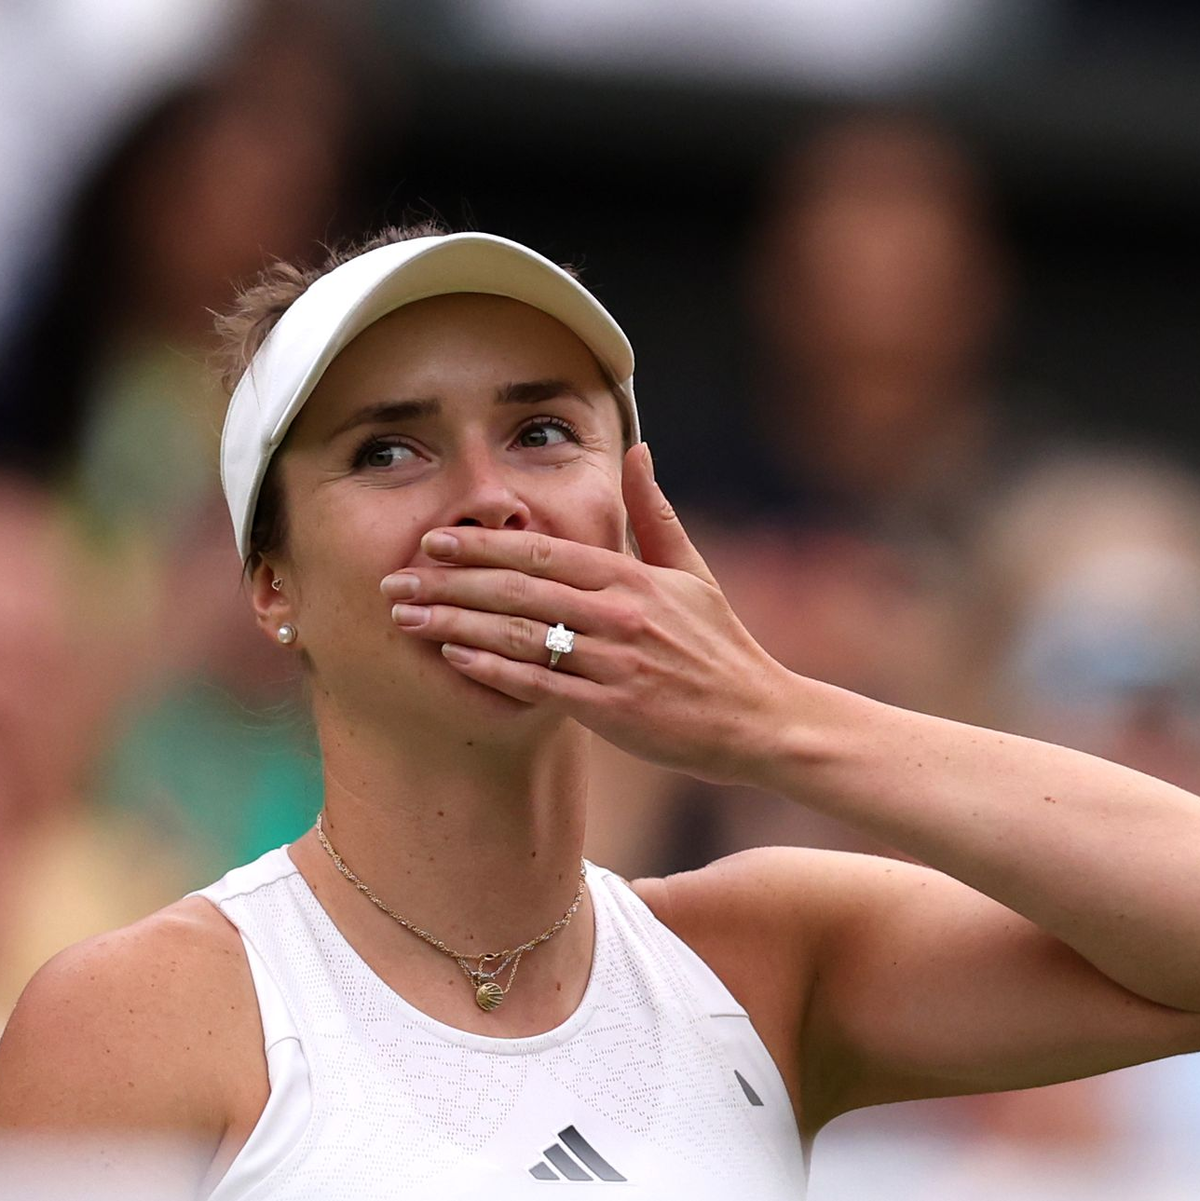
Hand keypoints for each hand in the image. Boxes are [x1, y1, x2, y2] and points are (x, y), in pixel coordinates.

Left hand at [380, 445, 793, 783]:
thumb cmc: (720, 644)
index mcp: (635, 576)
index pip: (544, 552)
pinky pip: (542, 685)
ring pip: (523, 636)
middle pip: (520, 590)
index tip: (434, 540)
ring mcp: (616, 663)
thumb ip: (654, 511)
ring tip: (405, 619)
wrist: (759, 718)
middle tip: (395, 579)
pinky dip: (495, 670)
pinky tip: (454, 659)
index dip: (483, 545)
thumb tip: (638, 448)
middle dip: (450, 583)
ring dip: (457, 625)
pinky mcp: (614, 710)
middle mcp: (621, 614)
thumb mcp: (692, 570)